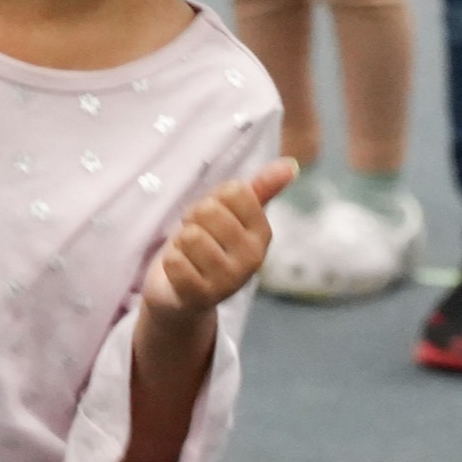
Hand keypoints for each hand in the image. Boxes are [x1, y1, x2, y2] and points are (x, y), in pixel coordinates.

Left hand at [139, 160, 294, 320]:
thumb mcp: (232, 214)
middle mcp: (253, 259)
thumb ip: (260, 188)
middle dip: (193, 219)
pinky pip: (174, 261)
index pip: (235, 191)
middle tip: (196, 236)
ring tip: (188, 254)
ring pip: (191, 236)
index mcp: (263, 234)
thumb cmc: (209, 245)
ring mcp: (229, 281)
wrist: (182, 294)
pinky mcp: (201, 297)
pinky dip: (170, 262)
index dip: (214, 197)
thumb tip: (290, 164)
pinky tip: (180, 271)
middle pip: (209, 211)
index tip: (213, 215)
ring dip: (180, 242)